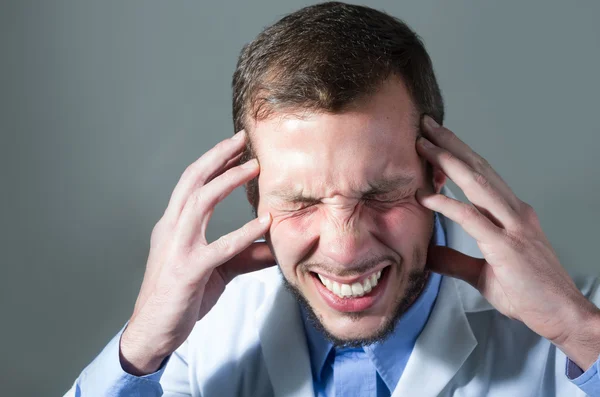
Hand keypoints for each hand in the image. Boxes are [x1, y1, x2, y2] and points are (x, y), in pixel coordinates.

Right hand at [119, 130, 273, 374]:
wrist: (153, 332)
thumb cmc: (180, 297)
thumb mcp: (216, 270)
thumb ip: (244, 256)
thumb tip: (275, 247)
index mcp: (173, 225)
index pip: (192, 183)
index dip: (213, 161)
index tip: (236, 146)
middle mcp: (171, 229)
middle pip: (192, 180)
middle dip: (217, 156)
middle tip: (243, 139)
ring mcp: (177, 249)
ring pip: (200, 202)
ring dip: (227, 181)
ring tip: (254, 167)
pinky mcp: (188, 272)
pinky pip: (218, 248)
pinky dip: (242, 233)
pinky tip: (264, 222)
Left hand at [415, 115, 599, 369]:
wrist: (563, 315)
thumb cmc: (530, 294)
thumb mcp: (483, 274)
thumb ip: (456, 261)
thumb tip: (429, 253)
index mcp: (512, 215)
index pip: (481, 176)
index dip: (457, 156)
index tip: (434, 142)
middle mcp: (515, 212)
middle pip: (478, 169)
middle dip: (451, 144)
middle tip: (426, 125)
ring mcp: (513, 227)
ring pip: (477, 183)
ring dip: (448, 161)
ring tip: (424, 143)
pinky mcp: (507, 247)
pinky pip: (473, 219)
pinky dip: (448, 204)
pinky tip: (426, 195)